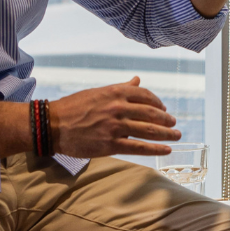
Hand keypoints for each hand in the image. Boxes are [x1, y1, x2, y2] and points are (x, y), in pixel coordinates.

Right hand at [48, 77, 181, 157]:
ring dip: (167, 133)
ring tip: (177, 135)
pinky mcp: (110, 144)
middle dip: (166, 119)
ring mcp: (115, 126)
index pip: (145, 95)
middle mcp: (118, 107)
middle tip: (174, 124)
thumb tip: (137, 80)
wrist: (52, 125)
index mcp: (115, 92)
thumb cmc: (73, 107)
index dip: (158, 103)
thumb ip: (121, 88)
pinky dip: (156, 149)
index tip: (163, 108)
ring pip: (149, 130)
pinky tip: (166, 150)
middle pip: (151, 113)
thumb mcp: (98, 92)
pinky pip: (139, 147)